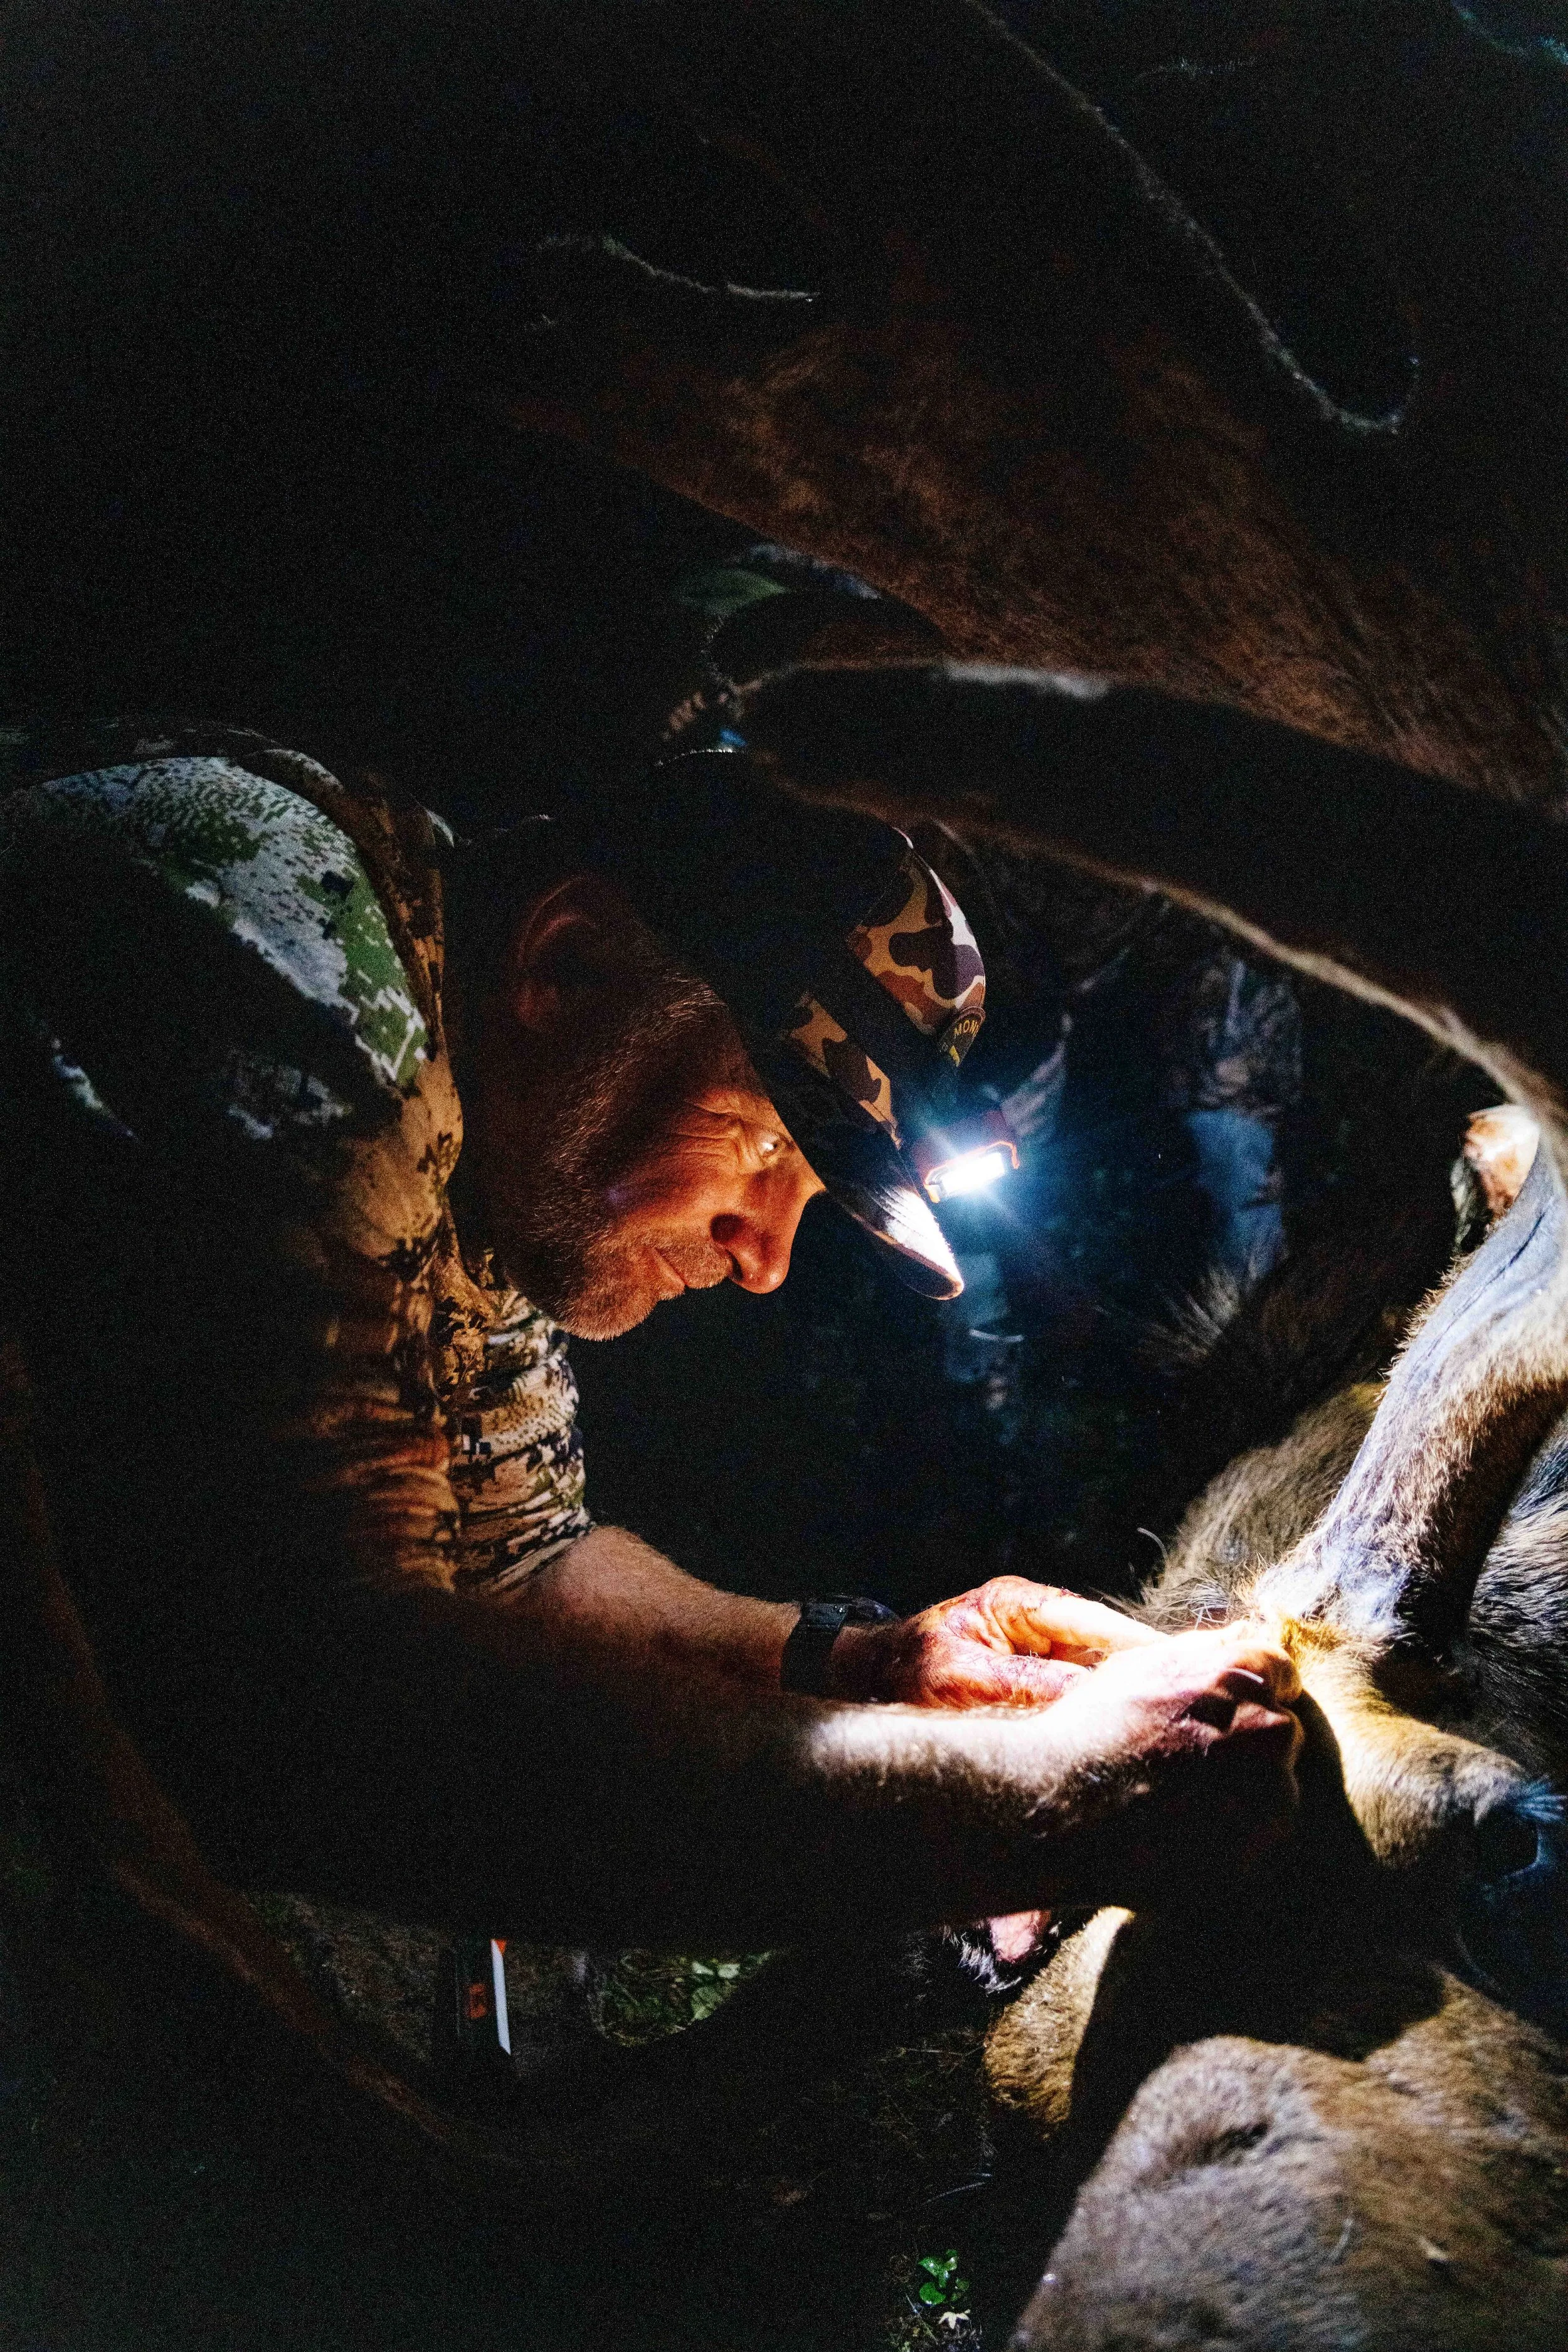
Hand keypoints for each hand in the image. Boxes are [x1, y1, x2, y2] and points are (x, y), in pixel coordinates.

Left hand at [826, 1575, 1167, 1707]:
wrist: (868, 1678)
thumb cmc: (907, 1671)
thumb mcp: (963, 1679)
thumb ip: (1027, 1686)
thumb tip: (1089, 1697)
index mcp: (1019, 1603)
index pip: (1093, 1622)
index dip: (1137, 1648)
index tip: (1178, 1671)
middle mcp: (1036, 1619)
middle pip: (1104, 1648)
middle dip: (1136, 1678)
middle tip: (1181, 1708)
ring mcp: (1038, 1647)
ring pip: (1094, 1675)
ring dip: (1116, 1702)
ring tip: (1160, 1728)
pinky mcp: (1035, 1676)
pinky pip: (1074, 1694)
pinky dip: (1092, 1715)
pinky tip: (1119, 1738)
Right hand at [1036, 1619, 1304, 1893]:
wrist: (1062, 1807)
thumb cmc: (1092, 1728)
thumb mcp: (1140, 1666)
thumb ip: (1203, 1650)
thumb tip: (1242, 1636)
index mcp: (1245, 1676)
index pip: (1280, 1675)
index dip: (1248, 1691)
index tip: (1219, 1710)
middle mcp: (1268, 1730)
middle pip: (1279, 1731)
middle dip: (1248, 1742)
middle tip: (1191, 1758)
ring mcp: (1267, 1797)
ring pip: (1273, 1788)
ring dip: (1243, 1791)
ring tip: (1182, 1800)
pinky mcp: (1255, 1851)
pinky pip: (1257, 1838)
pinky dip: (1232, 1835)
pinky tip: (1184, 1831)